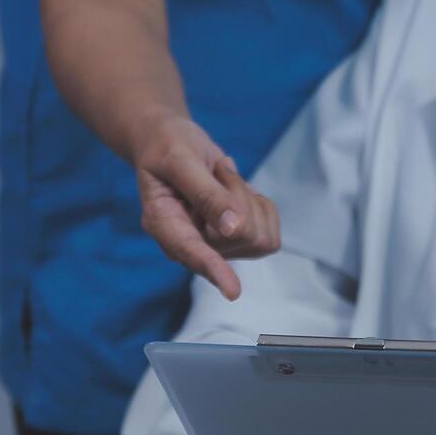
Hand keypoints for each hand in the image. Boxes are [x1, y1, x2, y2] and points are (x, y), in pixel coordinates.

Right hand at [133, 114, 280, 299]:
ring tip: (220, 179)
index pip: (192, 252)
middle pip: (241, 235)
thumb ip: (205, 194)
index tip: (232, 291)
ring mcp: (216, 246)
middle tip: (215, 171)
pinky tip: (235, 191)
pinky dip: (259, 203)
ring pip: (259, 235)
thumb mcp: (179, 160)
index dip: (213, 268)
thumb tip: (233, 229)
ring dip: (247, 198)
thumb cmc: (167, 148)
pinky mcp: (238, 241)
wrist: (171, 143)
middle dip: (236, 195)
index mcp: (164, 225)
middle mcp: (191, 244)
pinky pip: (270, 230)